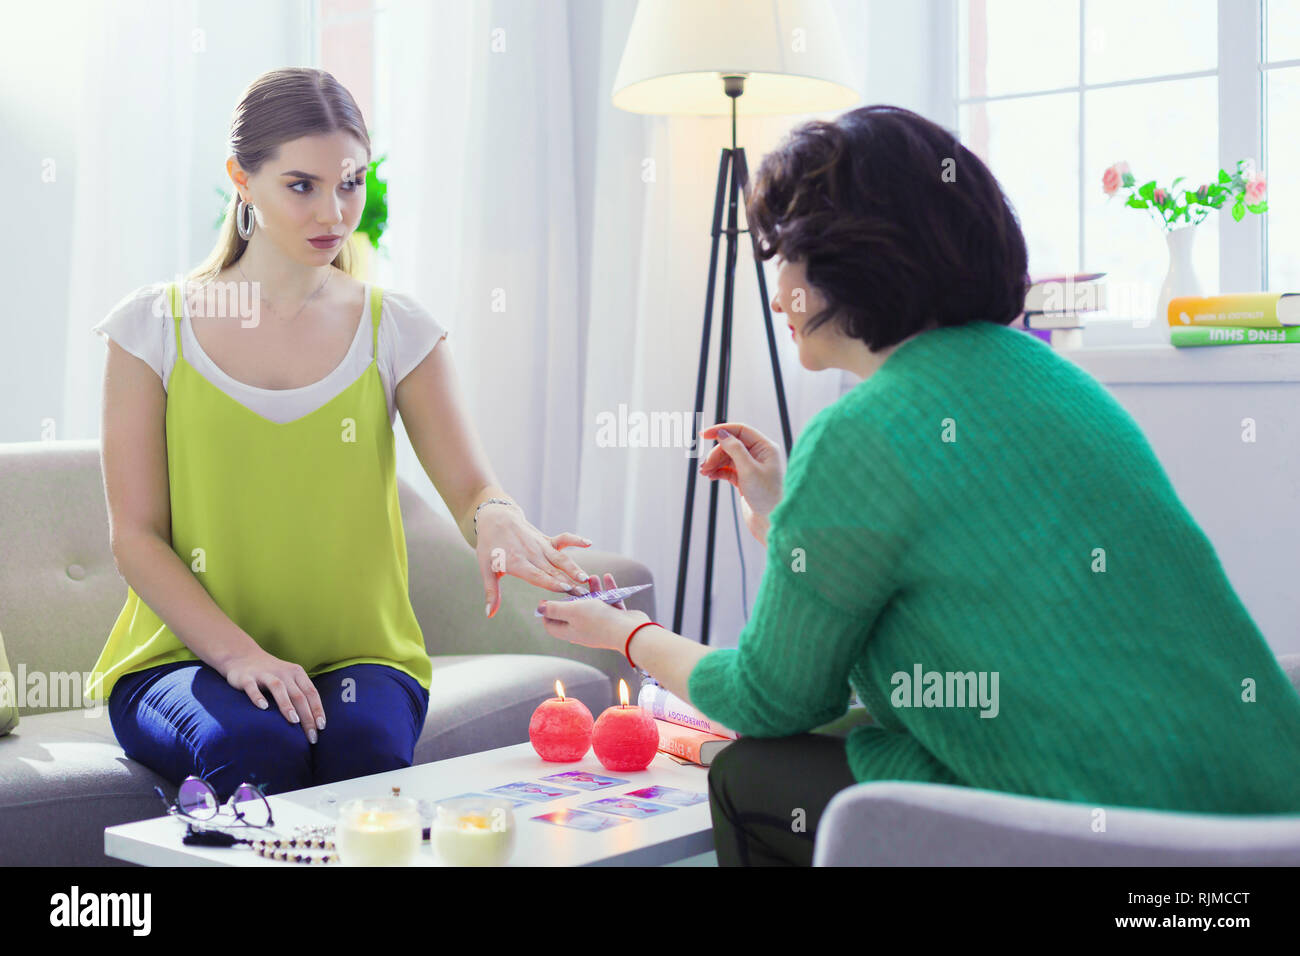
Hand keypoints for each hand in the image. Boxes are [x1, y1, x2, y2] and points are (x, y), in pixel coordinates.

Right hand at [222, 648, 325, 744]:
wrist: (242, 656)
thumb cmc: (272, 675)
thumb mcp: (289, 680)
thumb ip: (300, 695)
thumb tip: (313, 722)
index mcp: (297, 673)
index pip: (311, 692)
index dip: (317, 709)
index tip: (321, 727)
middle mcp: (283, 672)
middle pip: (298, 695)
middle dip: (307, 716)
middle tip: (311, 736)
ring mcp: (264, 674)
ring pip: (279, 688)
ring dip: (287, 704)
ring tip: (294, 721)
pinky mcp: (246, 677)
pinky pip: (252, 687)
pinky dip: (258, 696)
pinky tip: (263, 707)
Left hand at [477, 504, 592, 617]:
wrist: (495, 518)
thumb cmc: (490, 546)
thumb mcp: (486, 569)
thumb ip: (492, 592)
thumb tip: (490, 614)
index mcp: (517, 563)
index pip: (537, 575)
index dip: (552, 582)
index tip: (566, 589)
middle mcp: (532, 554)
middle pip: (553, 570)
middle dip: (569, 582)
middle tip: (582, 594)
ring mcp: (541, 546)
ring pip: (560, 558)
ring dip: (574, 568)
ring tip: (586, 578)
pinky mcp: (547, 539)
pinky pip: (563, 539)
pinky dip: (576, 540)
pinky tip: (589, 543)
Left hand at [537, 573, 649, 652]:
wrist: (630, 631)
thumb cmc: (598, 620)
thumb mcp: (571, 611)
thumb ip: (554, 608)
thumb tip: (540, 608)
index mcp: (569, 631)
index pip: (551, 624)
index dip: (547, 611)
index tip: (547, 598)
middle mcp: (583, 630)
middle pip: (572, 611)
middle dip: (572, 595)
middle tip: (573, 582)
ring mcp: (599, 625)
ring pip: (592, 604)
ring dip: (592, 589)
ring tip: (592, 576)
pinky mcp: (614, 619)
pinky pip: (608, 602)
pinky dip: (607, 590)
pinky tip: (607, 577)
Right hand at [697, 422, 784, 537]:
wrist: (771, 522)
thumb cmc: (766, 496)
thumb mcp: (749, 470)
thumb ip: (735, 449)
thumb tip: (722, 433)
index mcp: (765, 448)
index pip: (741, 430)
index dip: (721, 430)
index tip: (704, 435)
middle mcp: (759, 455)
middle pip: (731, 445)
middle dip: (716, 454)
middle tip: (705, 466)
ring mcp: (752, 467)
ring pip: (727, 457)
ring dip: (714, 463)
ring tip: (705, 473)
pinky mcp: (745, 479)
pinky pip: (727, 469)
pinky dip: (717, 471)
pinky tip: (710, 476)